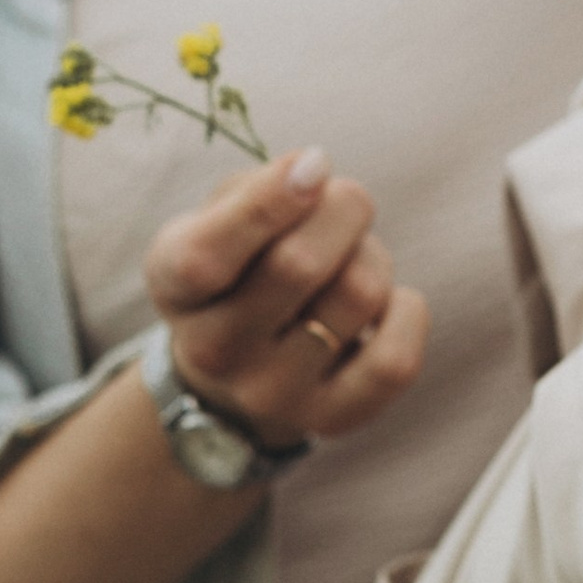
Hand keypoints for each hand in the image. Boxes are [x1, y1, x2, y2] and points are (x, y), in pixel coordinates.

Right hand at [142, 148, 428, 453]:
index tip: (314, 163)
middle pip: (298, 266)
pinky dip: (406, 311)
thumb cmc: (239, 269)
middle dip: (342, 209)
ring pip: (357, 295)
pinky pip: (395, 360)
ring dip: (373, 255)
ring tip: (356, 256)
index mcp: (176, 287)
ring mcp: (272, 394)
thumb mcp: (219, 217)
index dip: (269, 201)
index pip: (207, 256)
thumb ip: (256, 190)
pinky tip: (386, 301)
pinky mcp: (331, 419)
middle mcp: (214, 351)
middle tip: (345, 199)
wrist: (241, 373)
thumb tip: (313, 174)